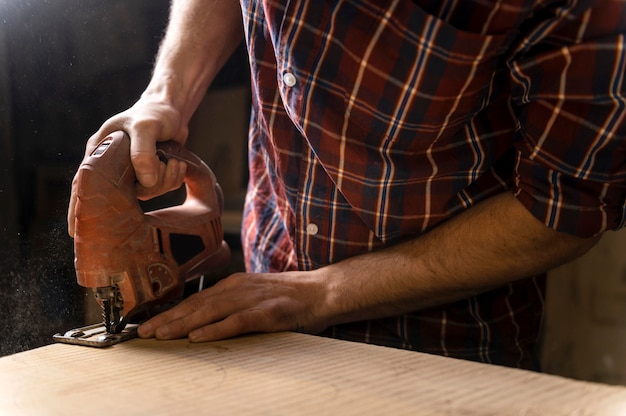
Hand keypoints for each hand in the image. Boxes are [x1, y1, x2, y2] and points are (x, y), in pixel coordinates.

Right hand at [67, 98, 187, 236]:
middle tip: (160, 170)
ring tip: (171, 158)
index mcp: (100, 152)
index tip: (74, 232)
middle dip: (148, 186)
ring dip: (165, 178)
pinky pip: (161, 188)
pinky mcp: (150, 176)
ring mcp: (132, 173)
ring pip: (147, 192)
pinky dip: (173, 177)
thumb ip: (142, 153)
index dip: (78, 209)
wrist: (173, 110)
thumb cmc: (153, 113)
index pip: (82, 184)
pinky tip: (177, 162)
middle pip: (122, 194)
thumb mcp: (145, 127)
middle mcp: (113, 165)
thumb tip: (145, 182)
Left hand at [137, 271, 331, 341]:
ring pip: (211, 312)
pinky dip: (216, 329)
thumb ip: (232, 304)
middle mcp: (238, 288)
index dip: (171, 313)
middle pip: (197, 305)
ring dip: (183, 324)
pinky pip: (237, 322)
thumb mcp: (255, 295)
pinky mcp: (267, 313)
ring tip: (161, 335)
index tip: (149, 325)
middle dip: (168, 319)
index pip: (196, 300)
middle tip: (143, 334)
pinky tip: (198, 337)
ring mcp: (253, 299)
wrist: (322, 291)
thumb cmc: (289, 297)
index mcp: (234, 285)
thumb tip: (205, 320)